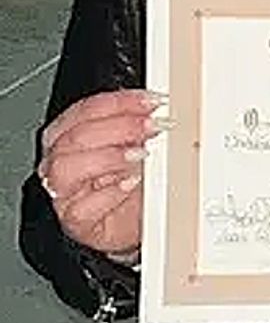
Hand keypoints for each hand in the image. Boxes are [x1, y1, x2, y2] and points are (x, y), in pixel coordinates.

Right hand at [36, 90, 167, 256]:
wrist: (136, 220)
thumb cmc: (132, 181)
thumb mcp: (136, 144)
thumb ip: (138, 124)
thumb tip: (156, 107)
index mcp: (68, 135)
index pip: (85, 111)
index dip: (120, 102)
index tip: (152, 100)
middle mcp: (60, 162)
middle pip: (75, 137)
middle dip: (119, 126)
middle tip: (152, 126)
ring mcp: (64, 193)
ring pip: (66, 168)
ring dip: (109, 156)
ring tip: (140, 154)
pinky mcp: (75, 222)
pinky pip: (81, 207)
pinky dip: (109, 192)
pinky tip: (131, 182)